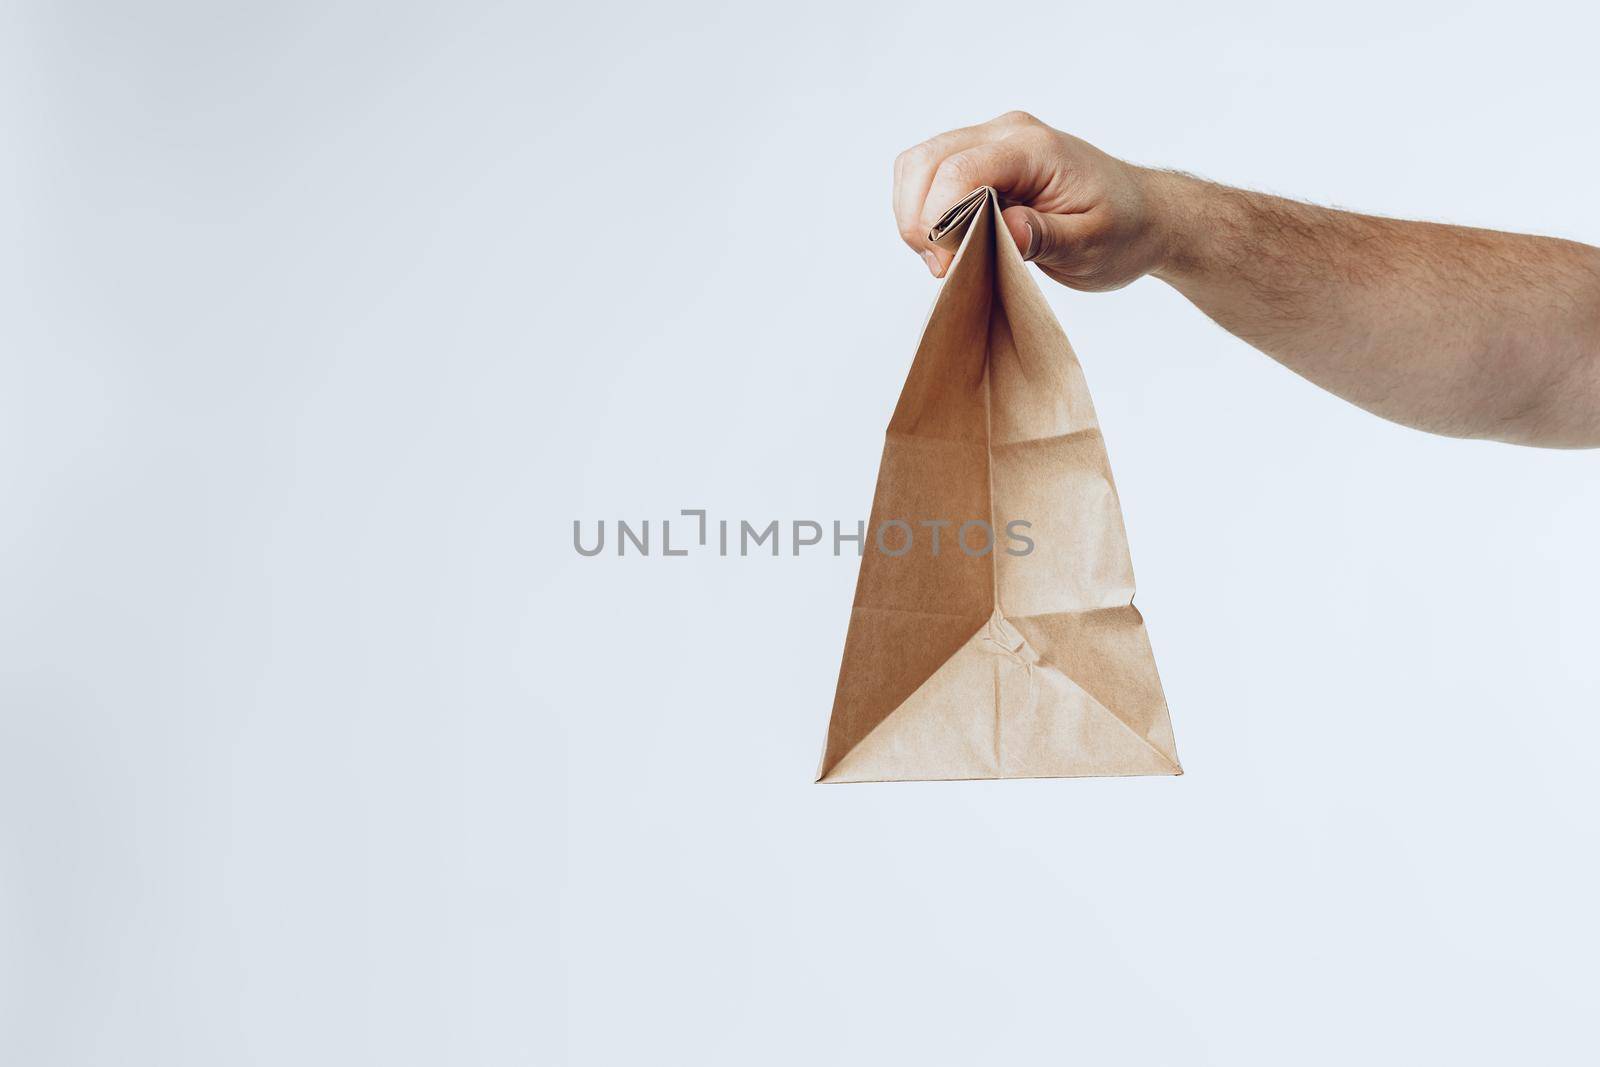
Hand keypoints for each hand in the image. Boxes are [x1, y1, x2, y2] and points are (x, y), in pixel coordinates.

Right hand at [893, 111, 1169, 290]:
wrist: (1143, 215)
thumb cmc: (1123, 230)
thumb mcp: (1093, 244)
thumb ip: (1048, 236)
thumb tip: (1007, 231)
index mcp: (1035, 148)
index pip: (961, 170)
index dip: (939, 220)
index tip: (948, 266)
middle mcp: (1007, 133)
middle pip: (925, 161)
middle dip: (918, 219)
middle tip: (942, 266)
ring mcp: (991, 142)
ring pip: (919, 166)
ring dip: (916, 215)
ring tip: (944, 257)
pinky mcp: (981, 160)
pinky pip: (930, 176)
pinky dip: (924, 211)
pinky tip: (949, 242)